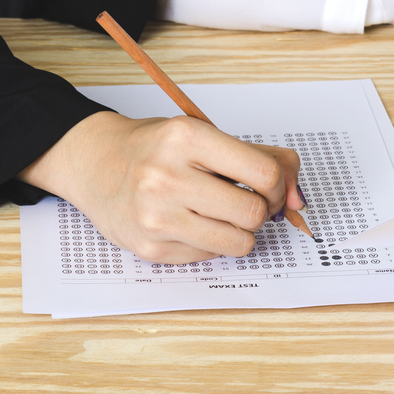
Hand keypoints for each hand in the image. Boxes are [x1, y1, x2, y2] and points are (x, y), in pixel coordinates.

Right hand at [18, 111, 303, 263]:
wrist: (96, 163)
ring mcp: (156, 216)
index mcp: (187, 137)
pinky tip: (192, 223)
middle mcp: (167, 177)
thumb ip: (264, 159)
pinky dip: (212, 243)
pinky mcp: (151, 249)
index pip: (263, 173)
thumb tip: (297, 199)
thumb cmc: (158, 148)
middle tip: (246, 203)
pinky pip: (210, 256)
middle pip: (252, 213)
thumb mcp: (208, 136)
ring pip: (238, 243)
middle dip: (260, 212)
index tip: (270, 187)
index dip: (277, 186)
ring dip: (241, 233)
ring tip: (222, 215)